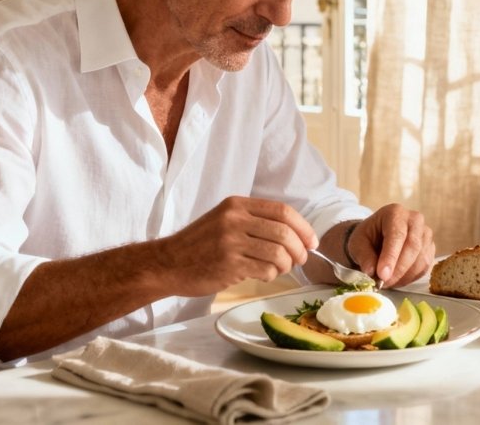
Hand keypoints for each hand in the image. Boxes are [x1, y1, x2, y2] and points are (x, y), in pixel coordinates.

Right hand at [159, 196, 317, 296]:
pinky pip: (265, 269)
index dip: (303, 227)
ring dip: (286, 264)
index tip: (311, 241)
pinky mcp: (228, 264)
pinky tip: (263, 274)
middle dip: (300, 249)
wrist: (167, 264)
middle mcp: (234, 219)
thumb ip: (255, 222)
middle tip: (301, 259)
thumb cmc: (200, 245)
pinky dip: (271, 274)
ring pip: (278, 252)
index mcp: (236, 205)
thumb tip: (296, 235)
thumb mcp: (224, 220)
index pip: (283, 211)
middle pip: (284, 232)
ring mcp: (230, 241)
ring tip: (279, 269)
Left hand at [347, 204, 434, 287]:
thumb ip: (364, 256)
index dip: (391, 257)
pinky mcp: (430, 248)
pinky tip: (397, 279)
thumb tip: (371, 272)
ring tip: (387, 282)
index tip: (382, 275)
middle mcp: (415, 220)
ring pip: (420, 259)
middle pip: (413, 246)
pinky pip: (424, 266)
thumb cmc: (368, 237)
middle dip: (398, 269)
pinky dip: (410, 277)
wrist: (377, 237)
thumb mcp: (357, 244)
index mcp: (395, 213)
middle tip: (384, 283)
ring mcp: (425, 234)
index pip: (397, 235)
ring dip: (403, 276)